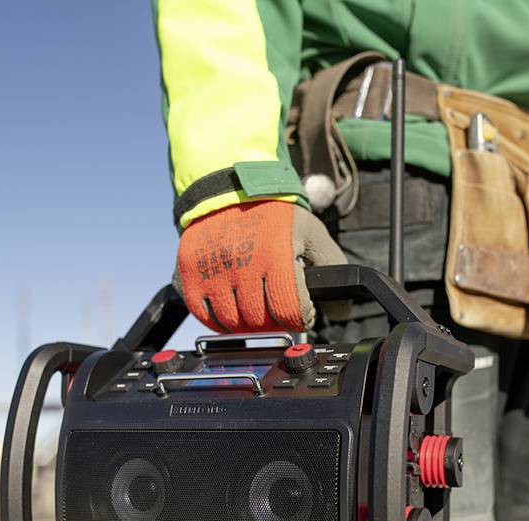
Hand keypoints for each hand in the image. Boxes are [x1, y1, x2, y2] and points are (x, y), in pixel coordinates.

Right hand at [175, 201, 346, 332]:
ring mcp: (211, 272)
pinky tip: (233, 306)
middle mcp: (241, 266)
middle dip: (276, 319)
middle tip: (278, 306)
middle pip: (262, 321)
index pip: (291, 311)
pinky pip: (205, 317)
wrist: (229, 189)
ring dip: (248, 322)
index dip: (302, 317)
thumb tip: (340, 309)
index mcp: (275, 255)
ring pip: (233, 323)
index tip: (302, 311)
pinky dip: (220, 320)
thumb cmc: (274, 214)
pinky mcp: (189, 275)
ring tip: (256, 305)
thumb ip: (333, 268)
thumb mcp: (312, 232)